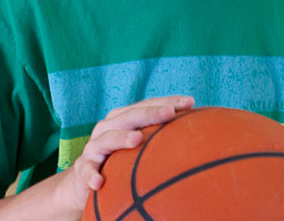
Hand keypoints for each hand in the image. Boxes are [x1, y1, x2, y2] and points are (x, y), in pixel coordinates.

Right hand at [54, 95, 195, 211]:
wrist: (84, 181)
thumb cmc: (119, 162)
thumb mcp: (139, 149)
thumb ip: (160, 141)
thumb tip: (200, 140)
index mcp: (123, 120)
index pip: (147, 106)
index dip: (167, 101)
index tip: (191, 102)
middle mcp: (107, 128)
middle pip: (128, 116)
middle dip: (149, 113)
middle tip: (170, 113)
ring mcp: (93, 148)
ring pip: (106, 138)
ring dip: (121, 138)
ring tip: (137, 139)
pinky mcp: (83, 168)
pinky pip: (86, 170)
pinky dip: (91, 174)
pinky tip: (100, 182)